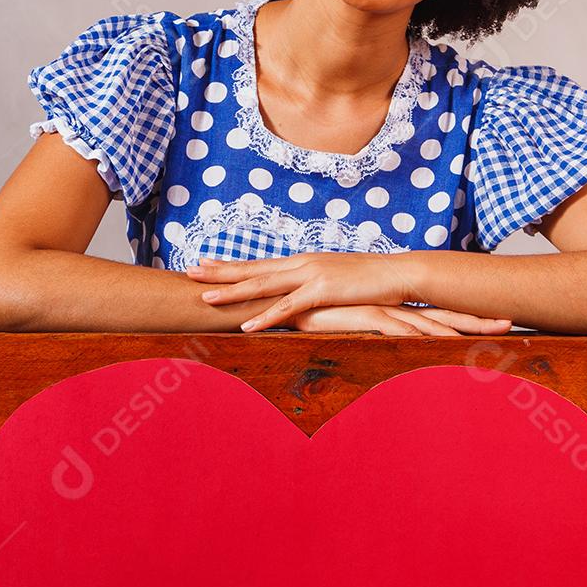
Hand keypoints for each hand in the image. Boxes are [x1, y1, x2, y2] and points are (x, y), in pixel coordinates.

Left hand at [186, 251, 414, 330]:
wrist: (399, 274)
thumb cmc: (369, 281)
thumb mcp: (336, 281)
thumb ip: (314, 287)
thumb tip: (300, 297)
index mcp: (303, 261)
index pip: (259, 263)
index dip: (229, 264)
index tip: (203, 263)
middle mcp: (301, 263)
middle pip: (253, 269)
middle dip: (219, 272)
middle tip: (188, 272)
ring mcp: (311, 274)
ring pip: (263, 285)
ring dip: (232, 293)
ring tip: (205, 299)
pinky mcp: (324, 290)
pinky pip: (289, 306)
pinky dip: (266, 316)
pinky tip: (246, 324)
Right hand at [288, 303, 511, 335]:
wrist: (288, 297)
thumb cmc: (317, 312)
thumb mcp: (349, 324)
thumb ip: (367, 330)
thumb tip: (387, 343)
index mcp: (395, 307)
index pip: (438, 311)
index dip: (468, 316)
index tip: (496, 320)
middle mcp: (395, 306)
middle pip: (445, 313)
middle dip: (478, 320)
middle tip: (510, 323)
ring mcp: (383, 310)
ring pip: (429, 323)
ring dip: (459, 331)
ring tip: (488, 337)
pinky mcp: (367, 316)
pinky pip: (400, 329)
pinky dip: (422, 337)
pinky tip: (442, 343)